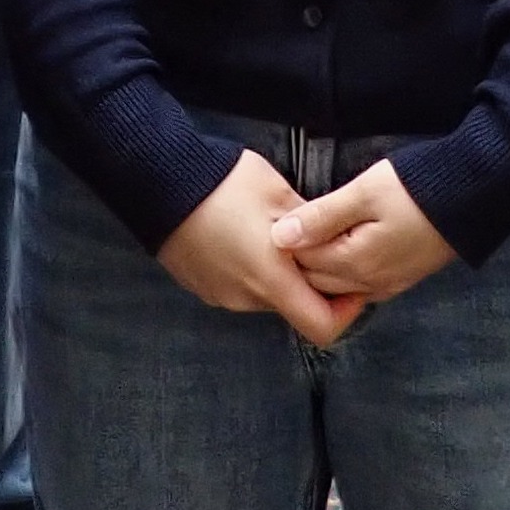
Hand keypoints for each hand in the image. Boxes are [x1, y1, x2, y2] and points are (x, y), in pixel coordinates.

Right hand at [155, 150, 363, 345]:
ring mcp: (220, 296)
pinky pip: (238, 286)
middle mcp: (246, 298)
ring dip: (276, 274)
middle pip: (292, 307)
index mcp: (271, 280)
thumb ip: (311, 223)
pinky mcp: (202, 286)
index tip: (351, 284)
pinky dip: (249, 270)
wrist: (158, 182)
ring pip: (264, 295)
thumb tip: (332, 237)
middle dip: (308, 283)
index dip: (345, 312)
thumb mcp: (278, 193)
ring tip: (271, 233)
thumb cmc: (224, 184)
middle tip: (313, 244)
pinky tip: (242, 234)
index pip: (322, 327)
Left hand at [271, 159, 457, 304]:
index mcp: (355, 262)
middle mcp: (369, 283)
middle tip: (292, 223)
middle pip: (317, 280)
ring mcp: (388, 284)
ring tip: (315, 233)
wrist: (474, 195)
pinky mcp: (402, 279)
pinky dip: (344, 273)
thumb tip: (279, 237)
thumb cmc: (416, 188)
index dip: (287, 240)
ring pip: (338, 287)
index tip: (279, 214)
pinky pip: (360, 287)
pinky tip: (343, 250)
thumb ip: (322, 216)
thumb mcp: (364, 193)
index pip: (302, 263)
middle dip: (300, 257)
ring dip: (321, 266)